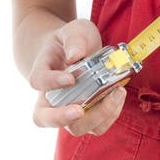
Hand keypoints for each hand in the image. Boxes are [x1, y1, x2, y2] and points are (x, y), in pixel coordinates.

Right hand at [29, 18, 126, 135]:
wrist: (73, 50)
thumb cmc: (70, 41)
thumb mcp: (73, 31)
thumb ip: (74, 39)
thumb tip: (76, 55)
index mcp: (42, 73)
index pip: (39, 81)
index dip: (52, 82)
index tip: (70, 78)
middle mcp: (50, 98)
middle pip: (47, 118)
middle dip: (65, 117)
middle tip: (81, 109)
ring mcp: (68, 110)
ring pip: (75, 128)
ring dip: (96, 116)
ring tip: (116, 93)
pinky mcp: (87, 116)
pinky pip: (96, 126)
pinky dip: (110, 115)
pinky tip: (119, 95)